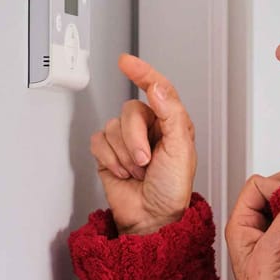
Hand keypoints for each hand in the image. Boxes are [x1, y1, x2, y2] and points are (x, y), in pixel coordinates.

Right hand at [90, 54, 196, 235]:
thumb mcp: (181, 150)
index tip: (126, 62)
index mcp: (172, 122)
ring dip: (124, 155)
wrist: (152, 217)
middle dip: (135, 140)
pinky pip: (98, 141)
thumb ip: (171, 114)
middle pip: (130, 111)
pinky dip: (109, 159)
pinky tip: (123, 172)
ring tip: (137, 171)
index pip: (157, 88)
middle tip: (145, 162)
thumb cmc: (172, 189)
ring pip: (112, 127)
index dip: (142, 73)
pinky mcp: (108, 151)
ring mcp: (127, 139)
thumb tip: (157, 88)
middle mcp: (149, 127)